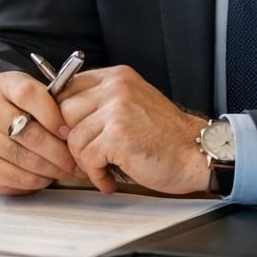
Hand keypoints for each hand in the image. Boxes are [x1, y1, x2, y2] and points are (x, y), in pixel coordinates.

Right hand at [0, 71, 79, 194]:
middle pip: (29, 133)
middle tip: (79, 161)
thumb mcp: (41, 97)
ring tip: (70, 170)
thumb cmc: (28, 112)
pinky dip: (40, 180)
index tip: (69, 131)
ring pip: (27, 159)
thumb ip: (58, 104)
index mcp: (5, 85)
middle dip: (60, 151)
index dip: (52, 115)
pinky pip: (19, 177)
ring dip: (54, 169)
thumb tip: (82, 126)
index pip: (27, 94)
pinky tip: (49, 176)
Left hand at [57, 66, 209, 195]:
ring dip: (85, 161)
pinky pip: (88, 159)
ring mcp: (116, 111)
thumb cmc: (165, 136)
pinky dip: (96, 175)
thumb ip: (101, 103)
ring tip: (103, 169)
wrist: (196, 154)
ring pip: (74, 139)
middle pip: (64, 113)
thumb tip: (60, 118)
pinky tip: (109, 179)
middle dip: (71, 140)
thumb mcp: (132, 104)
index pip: (67, 89)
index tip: (70, 133)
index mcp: (116, 77)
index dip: (64, 116)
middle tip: (86, 156)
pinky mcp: (117, 137)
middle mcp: (115, 88)